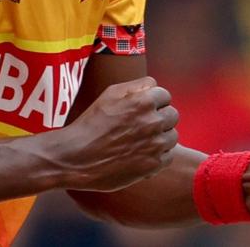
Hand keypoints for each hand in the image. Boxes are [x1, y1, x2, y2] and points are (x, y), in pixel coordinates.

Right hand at [49, 76, 178, 191]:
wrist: (77, 157)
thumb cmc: (91, 123)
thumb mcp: (110, 94)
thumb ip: (136, 86)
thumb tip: (153, 85)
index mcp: (143, 101)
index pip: (165, 95)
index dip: (154, 101)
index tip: (143, 109)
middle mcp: (153, 121)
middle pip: (172, 114)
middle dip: (160, 118)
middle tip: (142, 125)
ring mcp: (155, 144)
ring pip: (173, 136)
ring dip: (161, 136)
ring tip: (141, 140)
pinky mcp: (153, 165)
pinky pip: (168, 155)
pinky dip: (158, 155)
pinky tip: (141, 154)